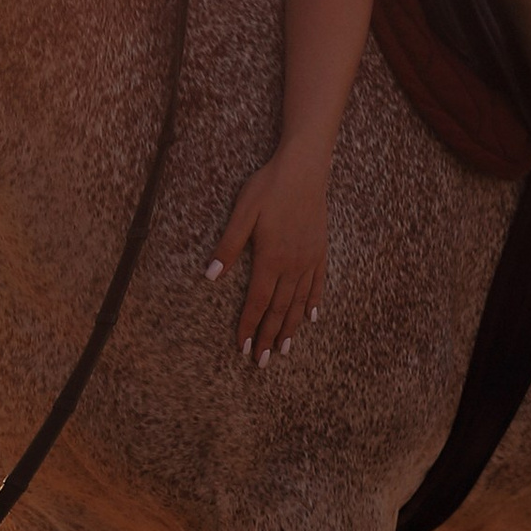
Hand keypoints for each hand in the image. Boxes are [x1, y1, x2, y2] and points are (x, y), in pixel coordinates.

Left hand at [208, 142, 329, 362]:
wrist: (305, 168)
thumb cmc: (269, 188)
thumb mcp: (242, 213)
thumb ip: (228, 246)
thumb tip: (210, 276)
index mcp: (270, 259)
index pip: (257, 302)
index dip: (249, 326)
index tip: (243, 348)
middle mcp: (292, 265)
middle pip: (279, 310)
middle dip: (269, 337)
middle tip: (263, 362)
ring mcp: (309, 260)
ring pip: (299, 303)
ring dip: (290, 328)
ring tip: (285, 349)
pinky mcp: (320, 251)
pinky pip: (317, 285)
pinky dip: (313, 304)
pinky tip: (311, 318)